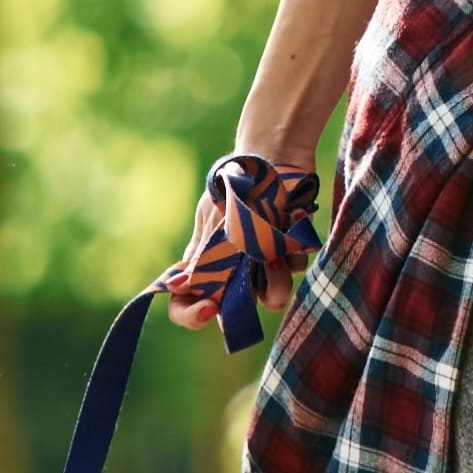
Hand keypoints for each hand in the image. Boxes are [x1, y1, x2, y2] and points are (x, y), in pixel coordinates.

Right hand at [163, 153, 324, 344]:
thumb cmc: (235, 185)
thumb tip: (177, 285)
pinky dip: (293, 251)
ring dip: (277, 279)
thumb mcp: (212, 219)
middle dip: (246, 298)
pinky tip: (291, 223)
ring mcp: (261, 264)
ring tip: (277, 251)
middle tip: (254, 269)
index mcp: (203, 263)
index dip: (191, 316)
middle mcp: (232, 270)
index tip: (208, 309)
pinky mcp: (289, 253)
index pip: (185, 305)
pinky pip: (295, 270)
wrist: (273, 157)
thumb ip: (202, 255)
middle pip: (234, 311)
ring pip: (272, 297)